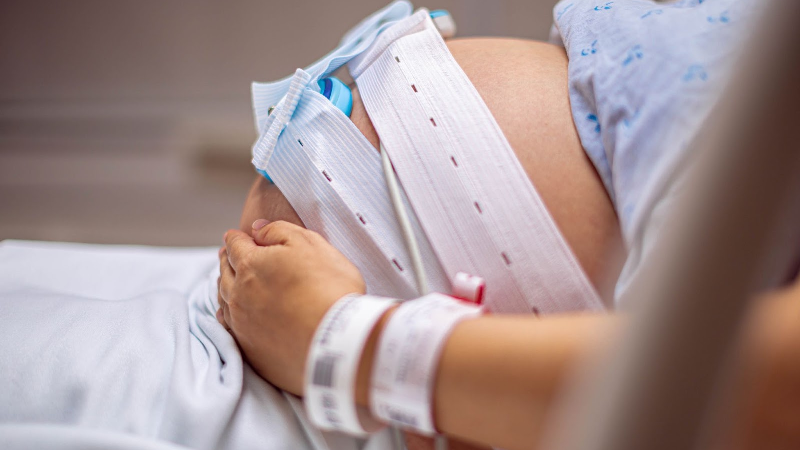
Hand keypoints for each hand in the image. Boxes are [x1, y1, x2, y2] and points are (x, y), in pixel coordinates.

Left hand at [217, 220, 365, 394]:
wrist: (337, 341)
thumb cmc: (329, 288)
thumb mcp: (311, 245)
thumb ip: (279, 231)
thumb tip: (257, 228)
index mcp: (251, 265)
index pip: (235, 245)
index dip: (235, 238)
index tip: (234, 236)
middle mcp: (239, 293)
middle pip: (225, 271)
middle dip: (226, 260)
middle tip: (227, 255)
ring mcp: (242, 323)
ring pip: (223, 299)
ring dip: (223, 286)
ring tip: (226, 280)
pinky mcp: (250, 349)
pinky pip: (228, 328)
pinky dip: (226, 316)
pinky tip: (228, 315)